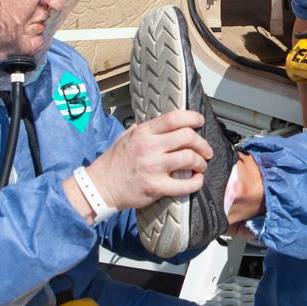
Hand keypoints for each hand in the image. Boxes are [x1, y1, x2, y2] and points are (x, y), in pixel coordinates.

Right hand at [85, 110, 213, 209]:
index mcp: (144, 133)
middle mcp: (149, 147)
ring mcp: (153, 168)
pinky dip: (196, 182)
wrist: (101, 187)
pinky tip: (196, 180)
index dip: (193, 117)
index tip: (200, 121)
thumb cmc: (114, 162)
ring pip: (189, 159)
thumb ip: (146, 129)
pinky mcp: (156, 187)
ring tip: (201, 165)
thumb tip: (165, 124)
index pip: (174, 118)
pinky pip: (185, 184)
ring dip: (201, 162)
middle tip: (206, 150)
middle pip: (187, 137)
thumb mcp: (127, 137)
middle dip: (202, 143)